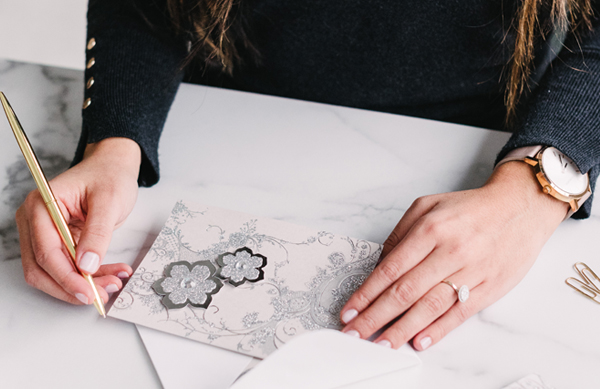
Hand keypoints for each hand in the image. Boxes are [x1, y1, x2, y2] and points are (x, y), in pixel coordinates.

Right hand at [15, 138, 140, 305]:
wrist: (113, 168)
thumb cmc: (109, 176)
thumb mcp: (110, 201)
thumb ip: (98, 233)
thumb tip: (86, 266)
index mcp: (41, 205)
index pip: (46, 251)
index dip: (66, 277)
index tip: (89, 293)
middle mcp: (34, 220)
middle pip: (41, 268)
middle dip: (72, 286)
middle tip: (103, 294)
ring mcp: (42, 232)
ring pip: (51, 273)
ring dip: (80, 285)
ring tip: (112, 284)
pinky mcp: (56, 241)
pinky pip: (66, 267)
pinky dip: (86, 276)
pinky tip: (110, 275)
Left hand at [339, 162, 568, 349]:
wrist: (519, 207)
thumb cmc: (469, 208)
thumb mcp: (428, 206)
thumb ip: (400, 234)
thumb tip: (379, 264)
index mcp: (431, 229)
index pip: (390, 269)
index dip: (367, 293)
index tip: (350, 309)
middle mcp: (450, 251)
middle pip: (405, 292)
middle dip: (375, 316)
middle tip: (355, 333)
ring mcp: (472, 272)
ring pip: (430, 306)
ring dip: (402, 329)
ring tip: (382, 343)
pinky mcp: (490, 287)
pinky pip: (459, 313)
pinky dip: (438, 330)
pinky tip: (419, 341)